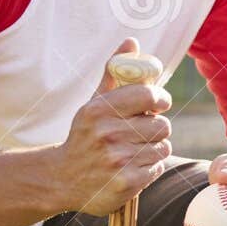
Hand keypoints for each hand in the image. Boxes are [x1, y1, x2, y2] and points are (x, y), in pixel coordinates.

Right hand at [56, 40, 172, 215]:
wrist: (62, 178)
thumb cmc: (85, 135)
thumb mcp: (94, 103)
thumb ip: (114, 72)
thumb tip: (131, 42)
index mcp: (99, 110)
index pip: (149, 96)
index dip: (160, 99)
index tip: (158, 103)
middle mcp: (107, 134)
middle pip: (163, 125)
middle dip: (155, 127)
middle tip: (140, 131)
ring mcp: (117, 161)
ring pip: (163, 147)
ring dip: (154, 148)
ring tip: (133, 150)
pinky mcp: (126, 183)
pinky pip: (158, 167)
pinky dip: (150, 167)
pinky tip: (131, 167)